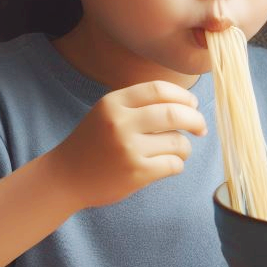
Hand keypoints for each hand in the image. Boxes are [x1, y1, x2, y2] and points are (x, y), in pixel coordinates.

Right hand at [48, 80, 206, 210]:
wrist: (65, 177)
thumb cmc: (94, 142)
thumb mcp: (109, 112)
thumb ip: (140, 103)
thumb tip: (188, 104)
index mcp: (114, 103)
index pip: (159, 89)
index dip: (183, 96)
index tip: (193, 104)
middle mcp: (121, 123)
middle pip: (174, 113)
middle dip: (195, 119)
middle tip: (200, 127)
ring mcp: (128, 149)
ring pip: (177, 142)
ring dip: (185, 147)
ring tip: (179, 150)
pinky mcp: (135, 173)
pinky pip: (173, 164)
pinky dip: (177, 164)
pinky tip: (168, 165)